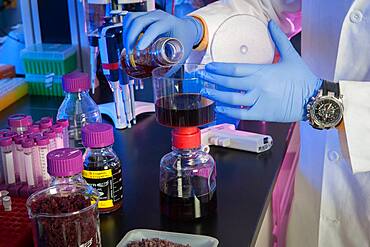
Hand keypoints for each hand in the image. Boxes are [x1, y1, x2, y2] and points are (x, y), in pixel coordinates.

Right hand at [123, 10, 202, 63]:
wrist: (186, 29)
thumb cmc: (184, 40)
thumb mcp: (181, 54)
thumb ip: (171, 67)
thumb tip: (157, 76)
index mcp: (169, 23)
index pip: (154, 27)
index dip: (145, 38)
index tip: (139, 49)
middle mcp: (158, 16)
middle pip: (138, 21)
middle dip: (130, 38)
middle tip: (130, 53)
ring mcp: (150, 14)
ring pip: (131, 19)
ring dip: (126, 34)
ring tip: (128, 48)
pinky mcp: (144, 16)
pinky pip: (130, 19)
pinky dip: (126, 29)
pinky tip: (128, 41)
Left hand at [197, 21, 322, 121]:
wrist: (314, 98)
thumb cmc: (303, 78)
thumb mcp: (290, 55)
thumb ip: (278, 39)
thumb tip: (271, 23)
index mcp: (262, 71)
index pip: (234, 68)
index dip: (219, 68)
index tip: (208, 67)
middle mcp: (257, 86)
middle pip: (228, 82)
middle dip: (212, 79)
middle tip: (200, 77)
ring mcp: (258, 100)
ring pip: (231, 98)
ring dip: (216, 94)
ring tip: (205, 91)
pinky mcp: (262, 113)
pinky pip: (240, 113)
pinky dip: (228, 111)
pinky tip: (219, 107)